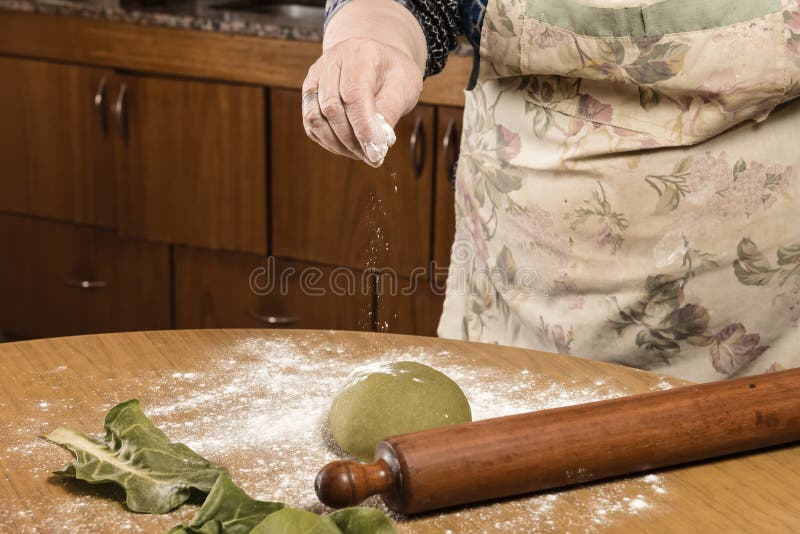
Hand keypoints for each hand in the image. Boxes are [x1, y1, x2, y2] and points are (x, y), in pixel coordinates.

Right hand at [302, 37, 423, 166]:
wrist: (376, 60)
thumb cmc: (393, 74)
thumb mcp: (405, 85)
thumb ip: (392, 109)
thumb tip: (378, 142)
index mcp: (360, 53)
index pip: (354, 94)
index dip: (363, 127)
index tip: (376, 152)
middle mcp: (332, 61)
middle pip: (332, 108)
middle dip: (352, 140)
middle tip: (372, 157)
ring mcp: (316, 76)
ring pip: (316, 118)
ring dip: (338, 144)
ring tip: (361, 153)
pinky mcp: (308, 92)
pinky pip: (311, 124)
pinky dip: (328, 141)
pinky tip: (348, 147)